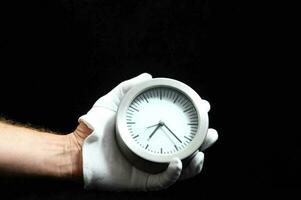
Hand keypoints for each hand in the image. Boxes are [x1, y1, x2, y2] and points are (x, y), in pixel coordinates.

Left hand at [75, 73, 217, 190]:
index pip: (178, 127)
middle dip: (203, 141)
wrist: (77, 149)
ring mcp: (151, 167)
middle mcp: (155, 150)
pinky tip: (179, 162)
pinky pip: (164, 181)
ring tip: (201, 149)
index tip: (204, 106)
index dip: (194, 118)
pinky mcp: (144, 181)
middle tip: (212, 132)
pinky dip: (175, 173)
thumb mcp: (112, 101)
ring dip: (196, 159)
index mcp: (151, 133)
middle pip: (186, 148)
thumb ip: (128, 87)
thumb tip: (148, 76)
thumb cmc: (93, 126)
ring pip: (182, 167)